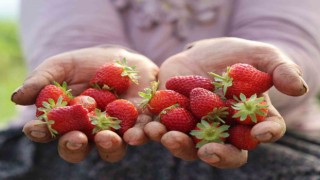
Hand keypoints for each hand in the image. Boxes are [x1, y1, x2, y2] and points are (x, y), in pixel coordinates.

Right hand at [11, 46, 158, 162]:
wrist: (121, 59)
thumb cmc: (86, 64)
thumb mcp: (62, 66)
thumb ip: (42, 81)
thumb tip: (16, 97)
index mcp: (66, 120)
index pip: (50, 132)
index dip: (41, 132)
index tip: (35, 128)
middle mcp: (88, 132)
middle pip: (78, 147)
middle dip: (74, 145)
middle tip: (75, 138)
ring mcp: (114, 131)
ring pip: (109, 148)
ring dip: (106, 145)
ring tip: (106, 137)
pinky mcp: (137, 125)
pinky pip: (138, 136)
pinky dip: (136, 137)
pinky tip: (134, 134)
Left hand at [144, 37, 307, 167]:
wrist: (201, 53)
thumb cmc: (235, 55)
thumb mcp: (260, 55)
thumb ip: (280, 69)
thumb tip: (299, 87)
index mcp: (250, 119)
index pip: (264, 131)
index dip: (266, 133)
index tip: (262, 132)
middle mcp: (225, 131)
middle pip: (226, 152)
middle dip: (218, 155)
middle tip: (208, 151)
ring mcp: (196, 129)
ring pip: (190, 147)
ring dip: (179, 146)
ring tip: (168, 137)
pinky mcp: (172, 121)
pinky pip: (164, 131)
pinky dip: (155, 132)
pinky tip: (149, 127)